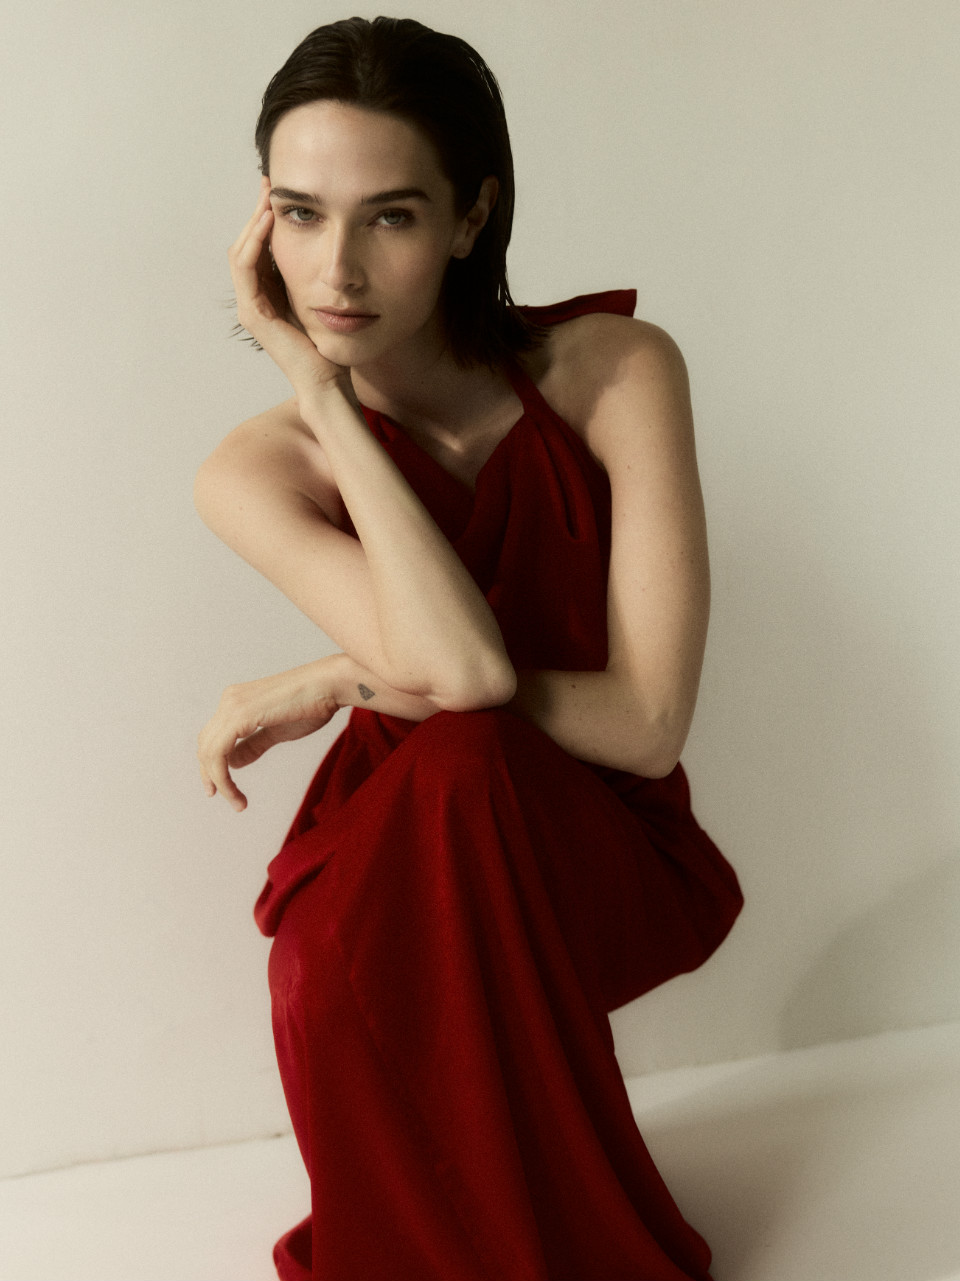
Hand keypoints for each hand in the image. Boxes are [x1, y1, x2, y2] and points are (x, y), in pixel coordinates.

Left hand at [197, 659, 342, 811]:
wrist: (330, 685)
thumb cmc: (311, 705)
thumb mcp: (277, 732)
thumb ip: (253, 745)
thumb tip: (233, 762)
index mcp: (236, 702)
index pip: (211, 738)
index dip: (211, 767)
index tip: (220, 790)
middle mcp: (229, 701)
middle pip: (205, 746)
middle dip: (211, 777)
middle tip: (228, 800)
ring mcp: (232, 706)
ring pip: (209, 752)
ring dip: (220, 782)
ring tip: (238, 803)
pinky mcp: (240, 715)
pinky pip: (219, 752)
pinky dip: (222, 777)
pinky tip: (235, 792)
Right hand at [229, 178, 351, 400]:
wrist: (328, 381)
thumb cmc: (331, 347)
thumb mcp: (324, 301)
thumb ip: (318, 277)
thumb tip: (331, 246)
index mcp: (269, 295)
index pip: (260, 248)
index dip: (266, 218)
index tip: (279, 192)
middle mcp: (255, 300)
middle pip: (247, 244)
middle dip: (257, 212)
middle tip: (269, 184)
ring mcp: (251, 307)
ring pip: (242, 252)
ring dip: (253, 221)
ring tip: (268, 197)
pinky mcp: (254, 314)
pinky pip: (247, 268)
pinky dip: (255, 242)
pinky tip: (269, 221)